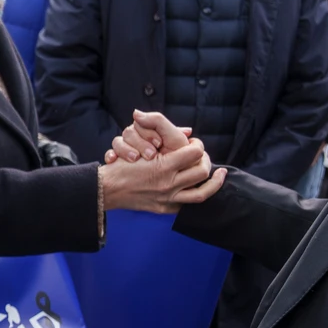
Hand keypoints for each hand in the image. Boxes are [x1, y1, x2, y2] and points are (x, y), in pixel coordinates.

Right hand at [100, 112, 225, 212]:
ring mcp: (168, 199)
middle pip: (202, 171)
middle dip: (205, 159)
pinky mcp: (165, 209)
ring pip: (202, 192)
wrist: (107, 190)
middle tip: (202, 155)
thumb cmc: (120, 167)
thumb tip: (160, 118)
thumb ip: (154, 124)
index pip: (195, 153)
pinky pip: (189, 205)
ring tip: (220, 174)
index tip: (194, 143)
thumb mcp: (136, 143)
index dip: (197, 145)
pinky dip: (197, 195)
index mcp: (163, 166)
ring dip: (214, 182)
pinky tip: (201, 187)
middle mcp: (169, 184)